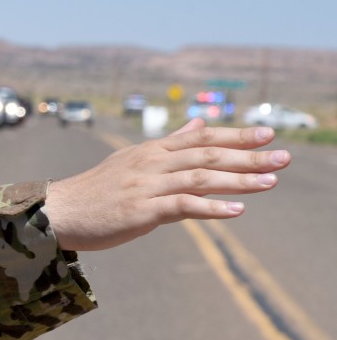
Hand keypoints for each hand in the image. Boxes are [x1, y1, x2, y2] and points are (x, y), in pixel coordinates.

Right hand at [44, 119, 289, 251]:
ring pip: (199, 178)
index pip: (200, 139)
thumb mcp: (131, 162)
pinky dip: (211, 207)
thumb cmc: (94, 192)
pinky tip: (236, 211)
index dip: (234, 136)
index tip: (266, 134)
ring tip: (269, 182)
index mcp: (149, 152)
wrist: (57, 213)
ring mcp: (145, 186)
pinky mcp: (140, 211)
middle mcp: (150, 164)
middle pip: (206, 156)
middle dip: (247, 156)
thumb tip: (198, 126)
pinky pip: (182, 207)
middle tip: (282, 157)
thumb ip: (169, 146)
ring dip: (237, 180)